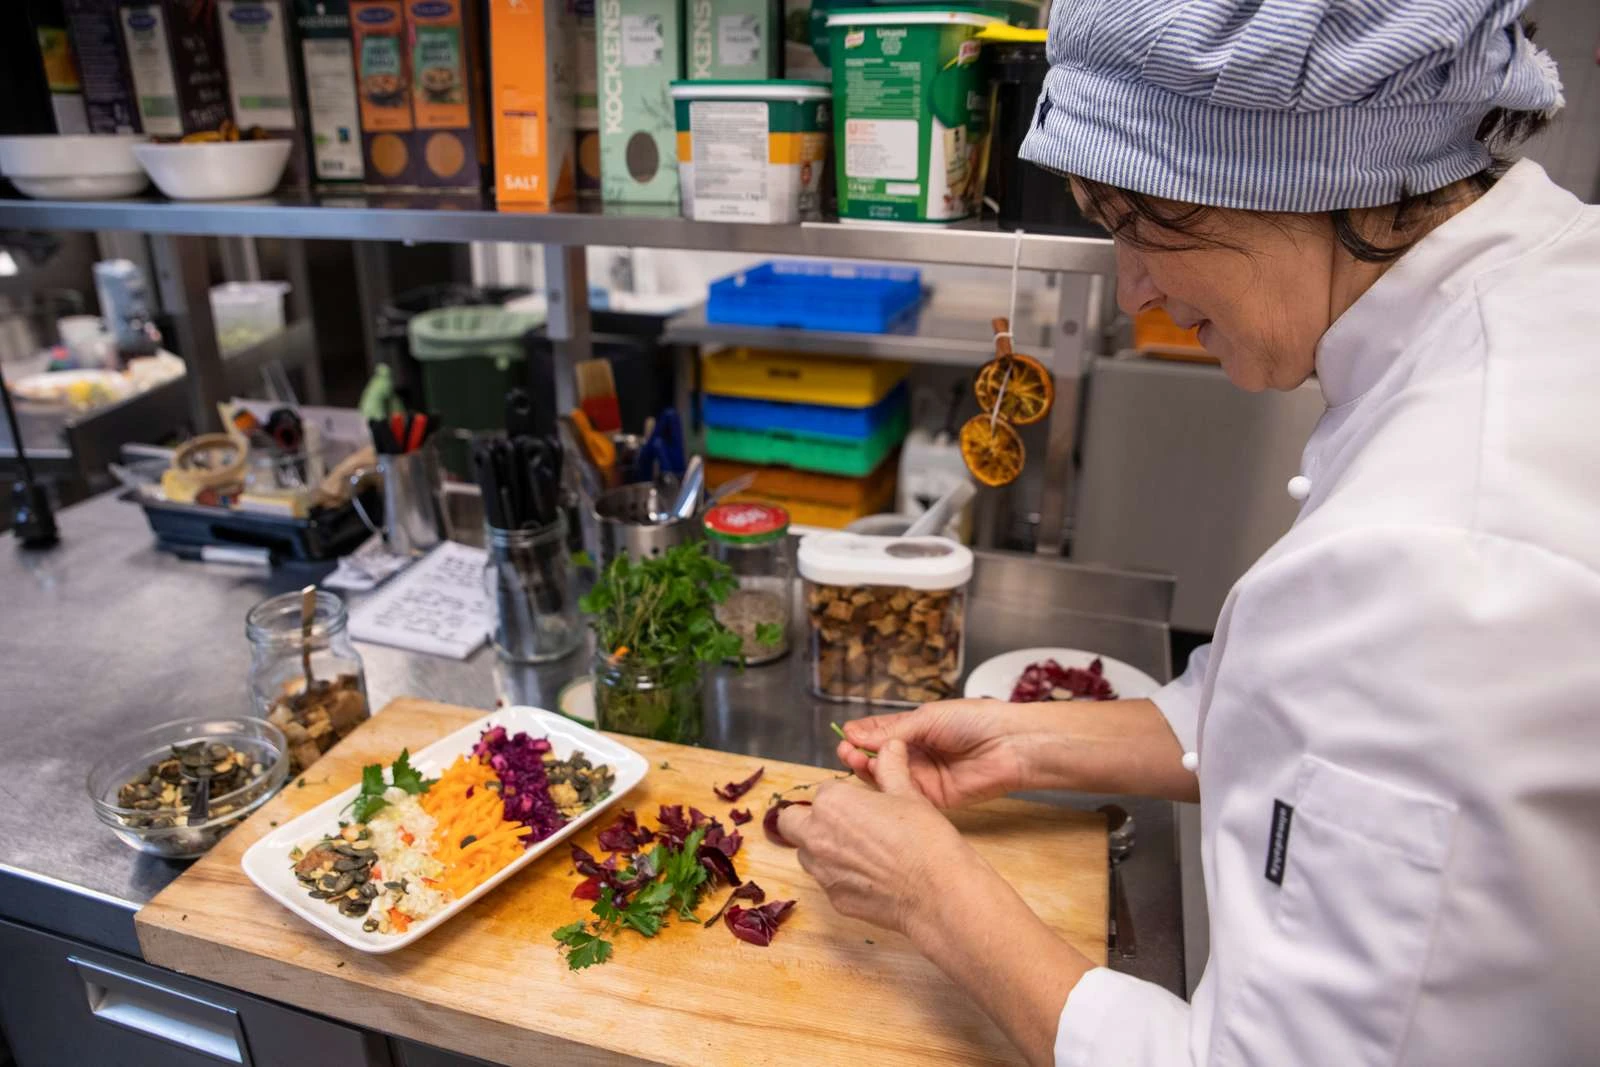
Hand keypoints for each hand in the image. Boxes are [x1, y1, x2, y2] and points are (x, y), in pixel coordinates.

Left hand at [778, 739, 980, 936]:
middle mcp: (817, 836)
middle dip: (809, 820)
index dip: (842, 796)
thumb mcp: (908, 793)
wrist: (939, 891)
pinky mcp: (835, 899)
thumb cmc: (925, 839)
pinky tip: (871, 877)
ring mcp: (823, 872)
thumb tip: (890, 746)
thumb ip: (890, 769)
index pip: (823, 791)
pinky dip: (841, 876)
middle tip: (842, 825)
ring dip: (821, 849)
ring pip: (806, 854)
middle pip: (791, 823)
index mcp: (832, 802)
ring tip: (859, 851)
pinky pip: (827, 881)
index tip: (859, 804)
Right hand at [839, 696, 1199, 804]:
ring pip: (888, 780)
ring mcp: (924, 779)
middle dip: (860, 757)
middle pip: (879, 761)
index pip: (880, 737)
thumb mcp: (927, 719)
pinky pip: (905, 797)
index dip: (861, 739)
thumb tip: (855, 734)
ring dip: (870, 773)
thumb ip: (892, 732)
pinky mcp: (933, 800)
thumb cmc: (974, 721)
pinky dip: (888, 790)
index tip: (845, 739)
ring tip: (858, 764)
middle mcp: (917, 756)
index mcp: (915, 731)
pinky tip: (877, 780)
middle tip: (847, 754)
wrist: (1010, 744)